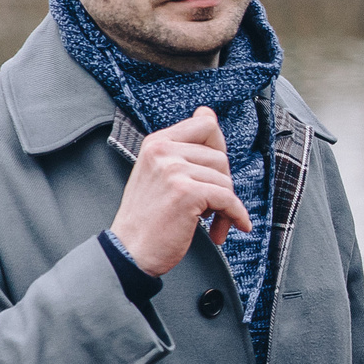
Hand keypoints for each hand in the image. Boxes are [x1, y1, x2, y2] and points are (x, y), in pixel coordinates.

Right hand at [109, 107, 253, 276]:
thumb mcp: (160, 172)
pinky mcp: (187, 193)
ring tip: (209, 222)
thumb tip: (207, 112)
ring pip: (226, 180)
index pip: (206, 124)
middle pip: (221, 157)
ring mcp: (174, 170)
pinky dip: (235, 216)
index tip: (214, 170)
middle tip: (211, 206)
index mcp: (157, 142)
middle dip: (222, 185)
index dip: (218, 148)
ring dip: (226, 206)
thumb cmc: (149, 216)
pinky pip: (229, 200)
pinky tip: (229, 229)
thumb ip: (184, 146)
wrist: (129, 250)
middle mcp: (163, 151)